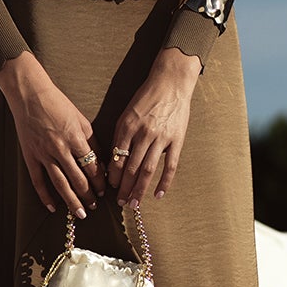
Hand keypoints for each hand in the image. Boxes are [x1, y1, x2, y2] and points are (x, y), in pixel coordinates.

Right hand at [0, 51, 107, 219]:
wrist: (29, 94)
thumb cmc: (57, 103)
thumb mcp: (81, 119)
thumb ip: (92, 141)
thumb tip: (101, 162)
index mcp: (76, 138)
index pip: (92, 167)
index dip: (99, 182)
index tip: (104, 191)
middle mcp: (60, 148)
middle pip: (78, 179)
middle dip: (88, 195)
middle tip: (94, 206)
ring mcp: (44, 154)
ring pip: (60, 184)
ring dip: (72, 201)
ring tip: (80, 213)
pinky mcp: (30, 156)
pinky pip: (38, 181)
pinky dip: (45, 196)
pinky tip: (52, 207)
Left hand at [109, 46, 201, 206]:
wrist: (171, 82)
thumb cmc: (146, 97)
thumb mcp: (126, 113)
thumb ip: (121, 135)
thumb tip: (114, 159)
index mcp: (127, 126)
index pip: (117, 158)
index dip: (112, 176)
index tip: (109, 188)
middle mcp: (143, 134)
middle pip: (131, 168)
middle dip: (123, 188)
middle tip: (119, 203)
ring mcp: (161, 138)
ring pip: (148, 170)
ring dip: (139, 190)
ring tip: (134, 204)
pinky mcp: (177, 140)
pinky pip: (170, 166)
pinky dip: (164, 182)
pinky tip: (157, 195)